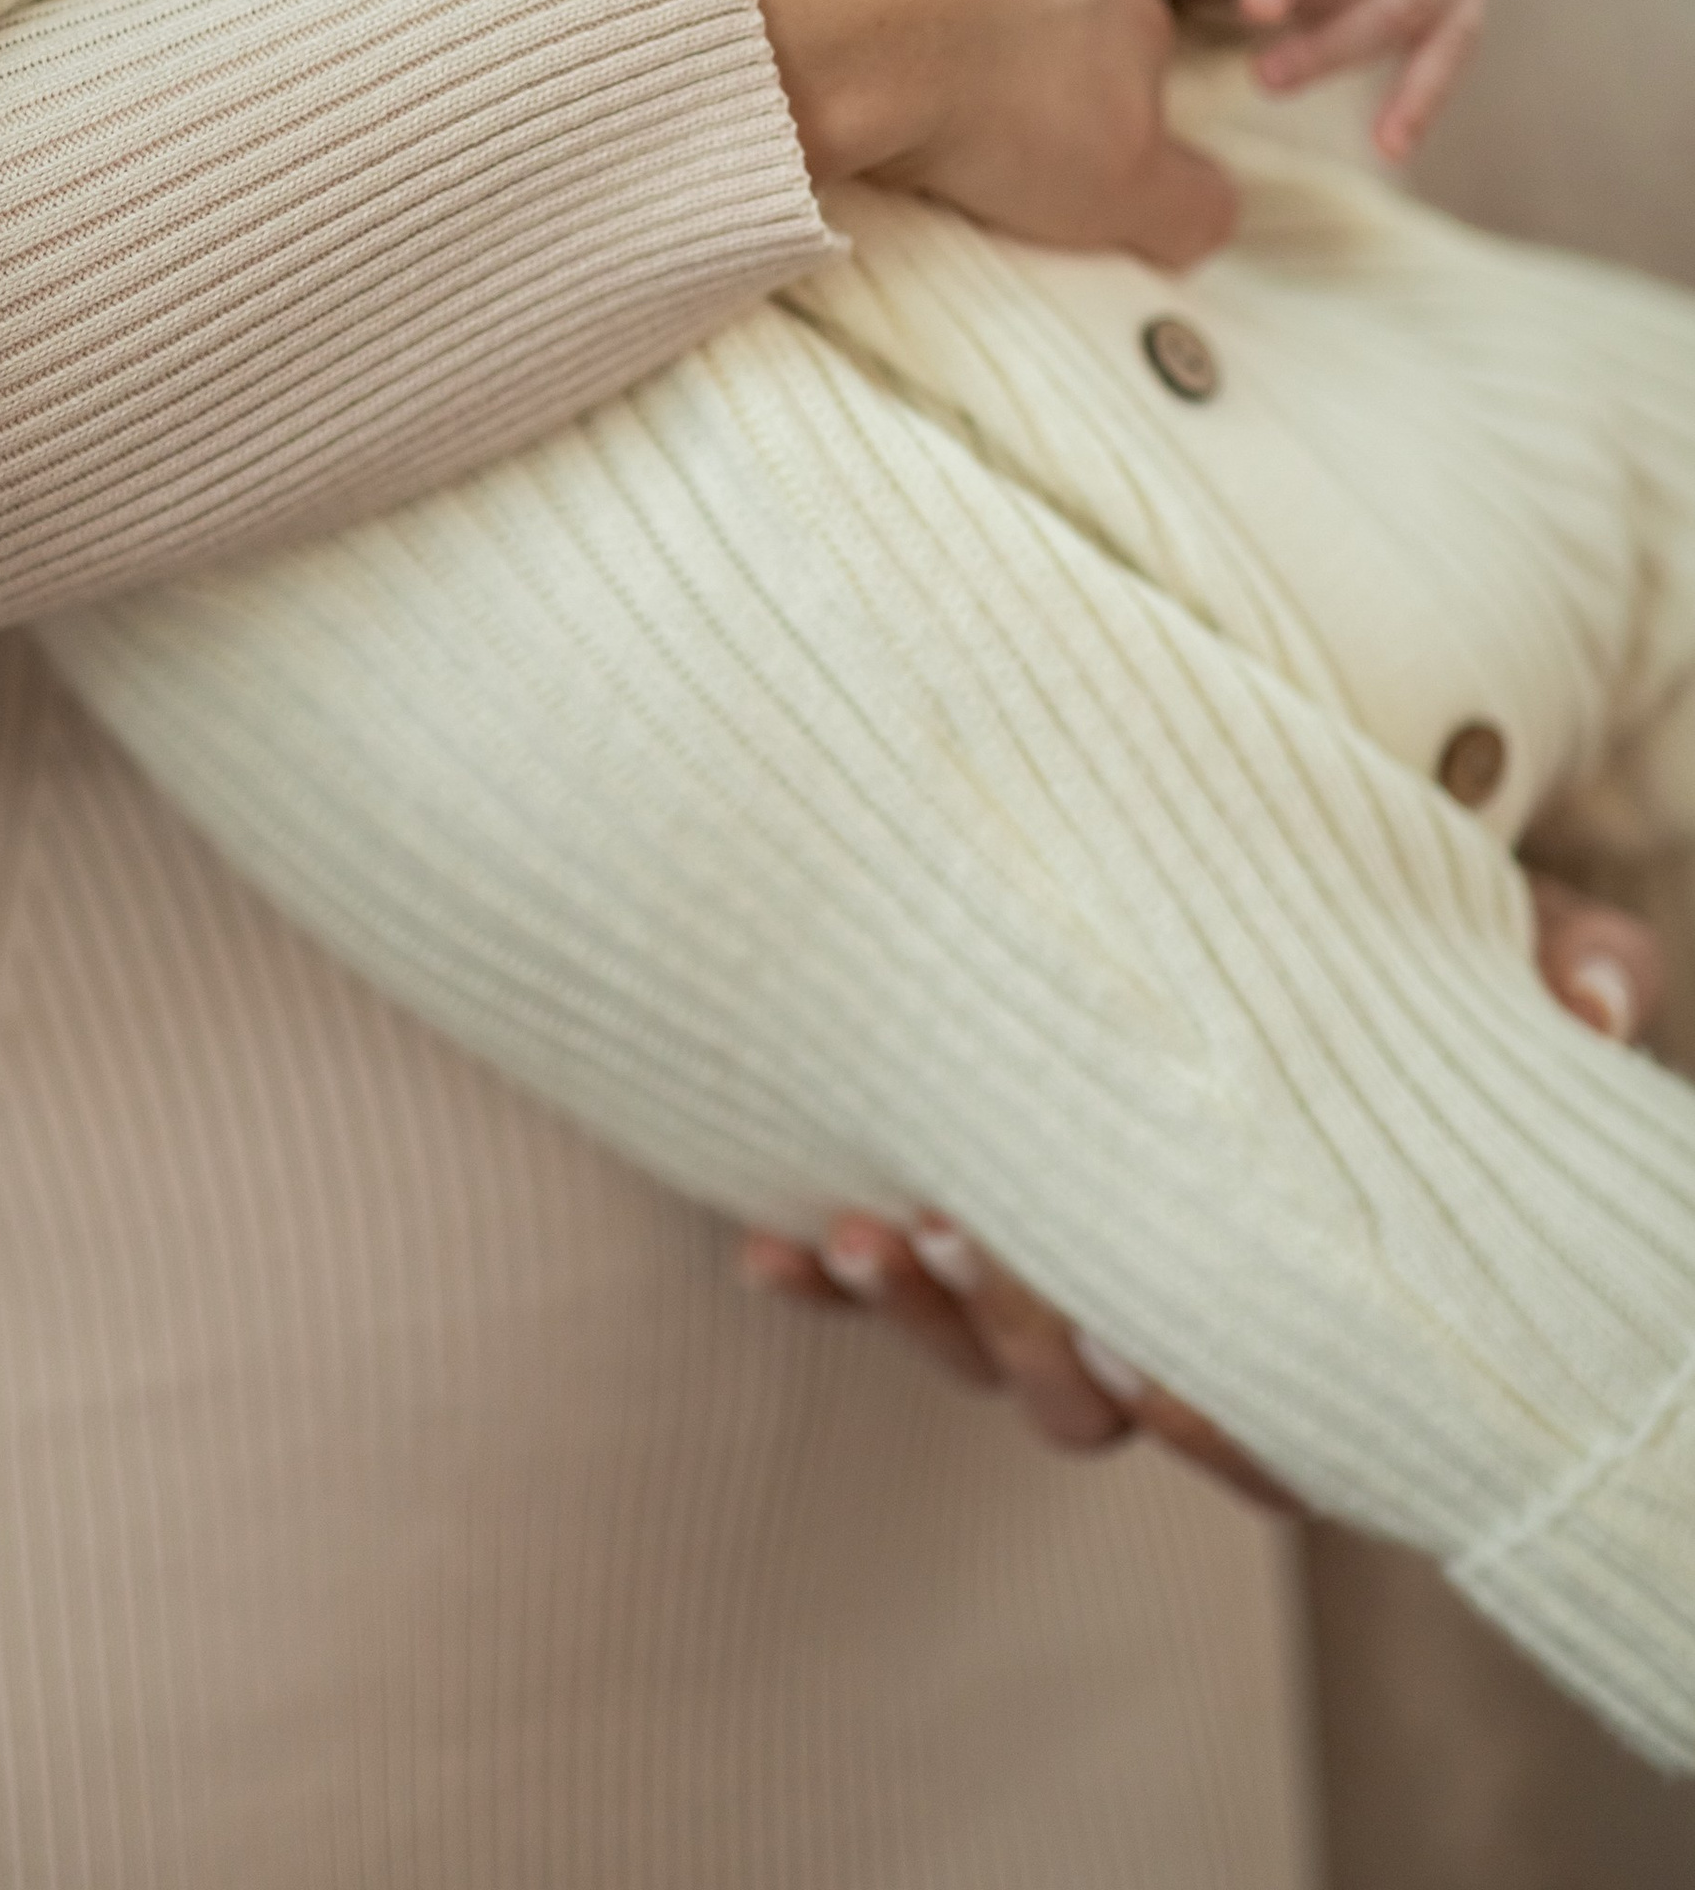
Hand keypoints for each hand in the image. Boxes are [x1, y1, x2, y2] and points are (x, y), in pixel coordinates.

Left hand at [739, 874, 1661, 1504]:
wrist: (1267, 917)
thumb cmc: (1394, 960)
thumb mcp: (1483, 953)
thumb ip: (1557, 970)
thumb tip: (1588, 993)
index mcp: (1307, 1300)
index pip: (1278, 1429)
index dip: (1222, 1428)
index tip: (1164, 1366)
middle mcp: (1182, 1319)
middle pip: (1098, 1405)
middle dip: (1026, 1344)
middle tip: (970, 1247)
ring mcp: (1066, 1281)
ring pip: (987, 1363)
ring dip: (918, 1314)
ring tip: (862, 1231)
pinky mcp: (965, 1219)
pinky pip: (884, 1283)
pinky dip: (817, 1276)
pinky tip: (759, 1245)